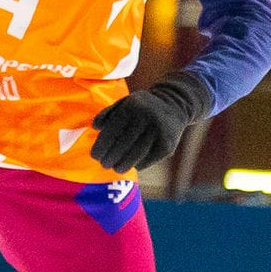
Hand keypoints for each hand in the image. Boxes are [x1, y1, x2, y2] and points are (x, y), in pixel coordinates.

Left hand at [90, 76, 213, 175]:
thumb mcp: (125, 103)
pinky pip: (149, 160)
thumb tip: (94, 127)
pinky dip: (138, 165)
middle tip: (104, 164)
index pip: (112, 130)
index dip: (101, 146)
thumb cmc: (142, 107)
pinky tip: (133, 165)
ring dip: (122, 165)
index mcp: (133, 106)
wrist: (176, 105)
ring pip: (135, 154)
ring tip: (116, 168)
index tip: (95, 156)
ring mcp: (160, 132)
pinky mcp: (168, 145)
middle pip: (123, 144)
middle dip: (110, 158)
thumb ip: (108, 113)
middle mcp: (147, 117)